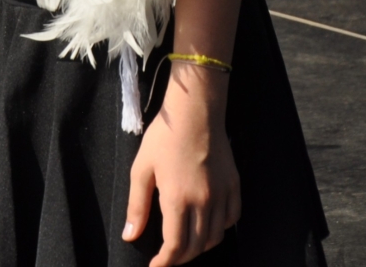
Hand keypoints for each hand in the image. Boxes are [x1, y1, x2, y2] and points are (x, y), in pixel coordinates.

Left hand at [124, 64, 240, 264]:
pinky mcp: (235, 187)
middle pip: (196, 246)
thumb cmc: (163, 139)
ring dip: (199, 246)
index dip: (165, 262)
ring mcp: (223, 196)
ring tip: (184, 244)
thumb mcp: (141, 170)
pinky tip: (206, 225)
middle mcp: (204, 203)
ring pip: (216, 236)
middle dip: (180, 258)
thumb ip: (137, 206)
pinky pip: (231, 219)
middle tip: (166, 258)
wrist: (195, 113)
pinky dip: (219, 229)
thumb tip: (130, 236)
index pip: (175, 246)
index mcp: (178, 200)